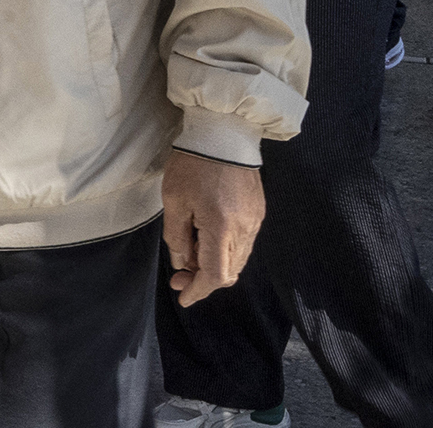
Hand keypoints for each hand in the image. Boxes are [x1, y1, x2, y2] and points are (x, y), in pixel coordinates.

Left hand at [160, 149, 265, 306]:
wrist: (224, 135)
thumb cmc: (193, 164)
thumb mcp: (174, 200)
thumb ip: (177, 237)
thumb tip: (181, 263)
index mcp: (221, 227)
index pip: (215, 274)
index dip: (198, 290)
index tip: (183, 297)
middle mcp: (244, 229)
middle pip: (229, 271)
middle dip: (203, 280)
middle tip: (179, 276)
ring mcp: (255, 221)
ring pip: (237, 259)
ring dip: (215, 266)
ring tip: (189, 255)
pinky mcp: (258, 213)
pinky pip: (243, 243)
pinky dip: (226, 251)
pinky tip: (206, 240)